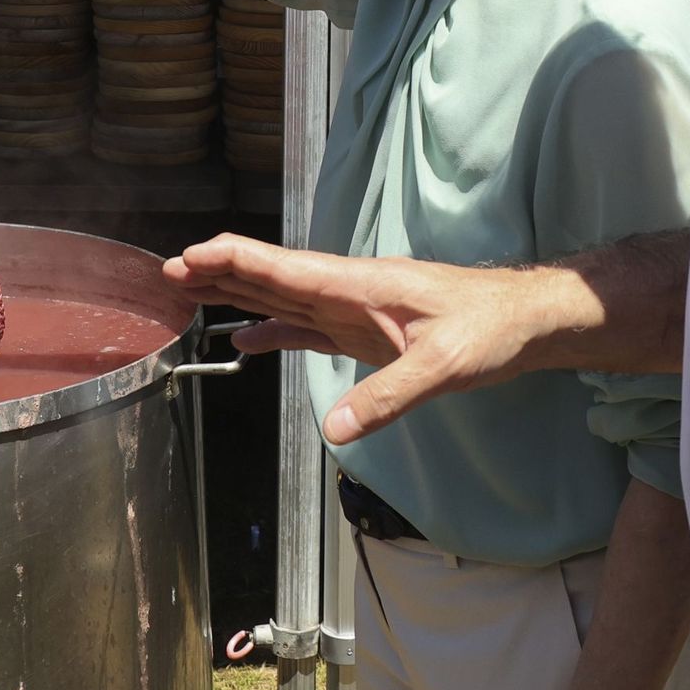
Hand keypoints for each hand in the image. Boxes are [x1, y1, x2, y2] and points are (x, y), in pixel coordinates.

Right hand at [163, 233, 551, 442]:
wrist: (522, 321)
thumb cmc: (488, 331)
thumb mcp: (444, 368)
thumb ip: (388, 398)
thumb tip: (333, 432)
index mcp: (358, 285)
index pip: (283, 267)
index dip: (232, 260)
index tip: (188, 257)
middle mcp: (347, 291)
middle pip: (270, 275)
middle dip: (218, 271)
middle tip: (166, 272)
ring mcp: (353, 310)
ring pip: (282, 295)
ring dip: (236, 292)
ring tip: (188, 290)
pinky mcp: (363, 331)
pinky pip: (306, 327)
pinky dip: (273, 329)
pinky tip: (247, 338)